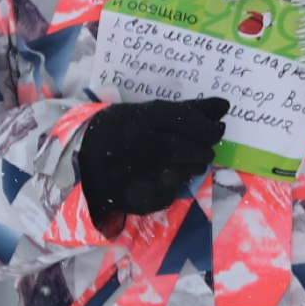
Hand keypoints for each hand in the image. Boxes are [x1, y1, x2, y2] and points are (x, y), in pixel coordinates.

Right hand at [74, 97, 229, 230]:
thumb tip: (225, 106)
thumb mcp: (143, 114)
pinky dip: (174, 187)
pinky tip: (166, 178)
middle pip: (184, 149)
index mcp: (136, 119)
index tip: (217, 129)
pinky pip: (167, 195)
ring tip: (190, 162)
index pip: (182, 119)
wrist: (79, 162)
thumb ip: (185, 110)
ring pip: (180, 174)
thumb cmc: (118, 132)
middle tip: (205, 150)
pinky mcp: (133, 199)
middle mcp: (134, 146)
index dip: (205, 126)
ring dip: (192, 168)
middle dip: (202, 150)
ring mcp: (133, 175)